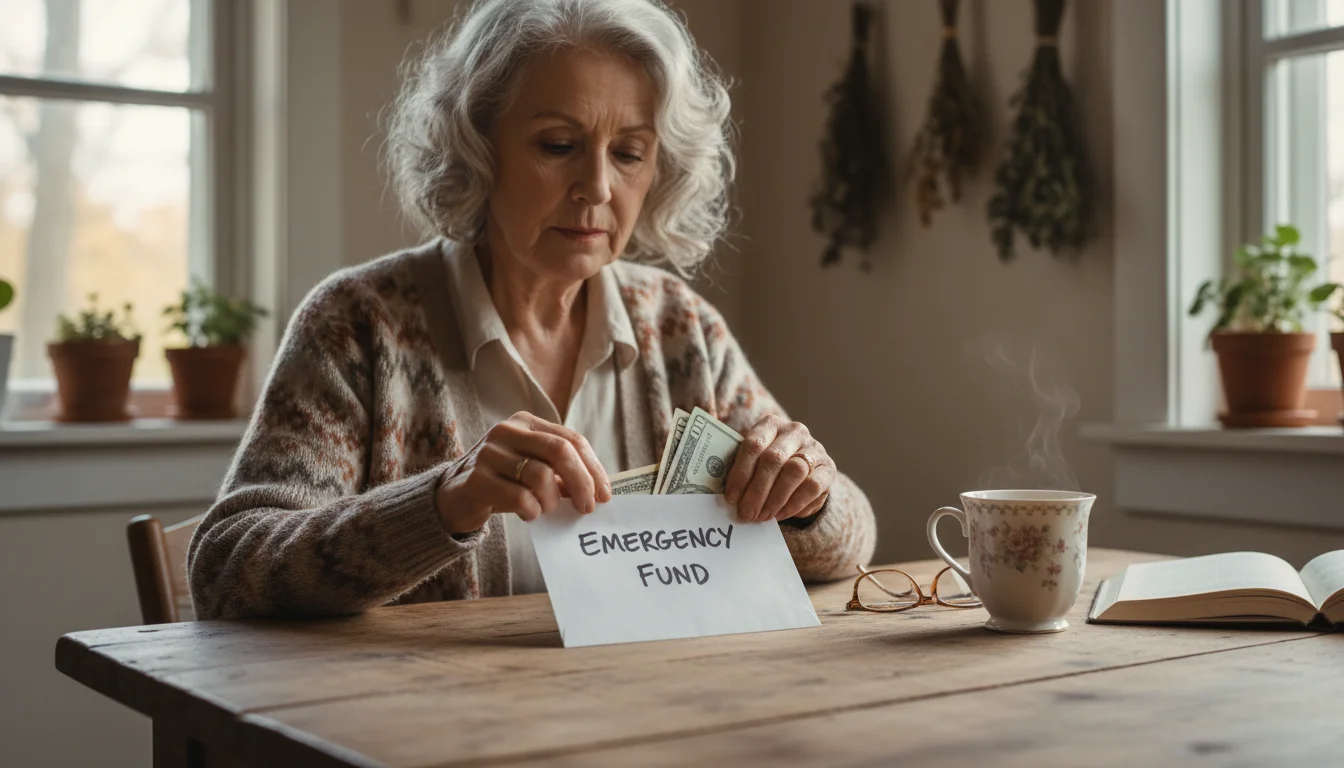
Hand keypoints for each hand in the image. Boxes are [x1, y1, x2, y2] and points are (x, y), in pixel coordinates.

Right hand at [433, 412, 611, 534]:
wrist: (454, 498)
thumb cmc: (503, 483)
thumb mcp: (532, 469)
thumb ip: (561, 472)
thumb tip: (598, 489)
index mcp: (526, 422)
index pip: (571, 440)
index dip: (593, 468)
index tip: (605, 494)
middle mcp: (507, 431)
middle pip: (560, 451)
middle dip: (582, 482)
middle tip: (588, 507)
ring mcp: (489, 453)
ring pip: (541, 476)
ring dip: (552, 500)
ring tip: (545, 509)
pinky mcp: (477, 480)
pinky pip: (521, 498)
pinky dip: (532, 511)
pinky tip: (528, 513)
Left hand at [723, 414, 833, 522]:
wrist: (804, 472)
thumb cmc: (770, 467)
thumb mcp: (755, 461)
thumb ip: (742, 471)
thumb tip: (730, 496)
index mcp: (770, 424)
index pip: (753, 444)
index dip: (741, 473)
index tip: (732, 498)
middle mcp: (794, 431)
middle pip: (773, 459)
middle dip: (757, 490)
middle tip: (747, 513)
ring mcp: (814, 448)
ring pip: (794, 471)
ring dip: (775, 498)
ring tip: (763, 516)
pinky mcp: (828, 468)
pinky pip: (812, 486)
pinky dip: (794, 504)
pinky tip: (780, 514)